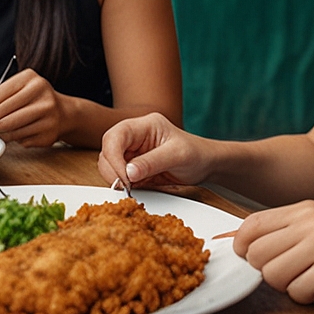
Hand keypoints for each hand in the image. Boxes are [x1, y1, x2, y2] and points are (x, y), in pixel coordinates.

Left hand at [0, 68, 65, 146]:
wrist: (63, 113)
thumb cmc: (35, 101)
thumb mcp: (19, 91)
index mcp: (31, 79)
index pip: (2, 93)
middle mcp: (42, 95)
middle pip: (6, 112)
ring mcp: (48, 115)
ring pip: (13, 128)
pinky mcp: (48, 133)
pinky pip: (21, 139)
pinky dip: (13, 139)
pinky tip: (13, 134)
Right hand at [98, 112, 212, 188]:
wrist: (206, 164)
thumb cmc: (196, 154)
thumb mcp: (177, 156)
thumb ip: (152, 163)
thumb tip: (128, 173)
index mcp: (145, 125)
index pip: (116, 136)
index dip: (114, 157)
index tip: (124, 177)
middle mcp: (135, 136)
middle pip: (107, 150)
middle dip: (113, 170)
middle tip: (128, 187)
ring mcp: (132, 151)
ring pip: (109, 164)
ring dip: (117, 178)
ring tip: (134, 187)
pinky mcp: (133, 165)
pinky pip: (119, 175)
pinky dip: (124, 184)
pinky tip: (137, 188)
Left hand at [233, 200, 313, 304]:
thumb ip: (278, 232)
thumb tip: (229, 238)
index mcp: (303, 209)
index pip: (250, 225)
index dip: (244, 248)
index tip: (257, 261)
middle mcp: (312, 221)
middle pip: (256, 254)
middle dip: (268, 272)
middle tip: (293, 274)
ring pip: (272, 275)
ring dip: (288, 287)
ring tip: (310, 280)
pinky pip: (297, 291)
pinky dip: (307, 298)